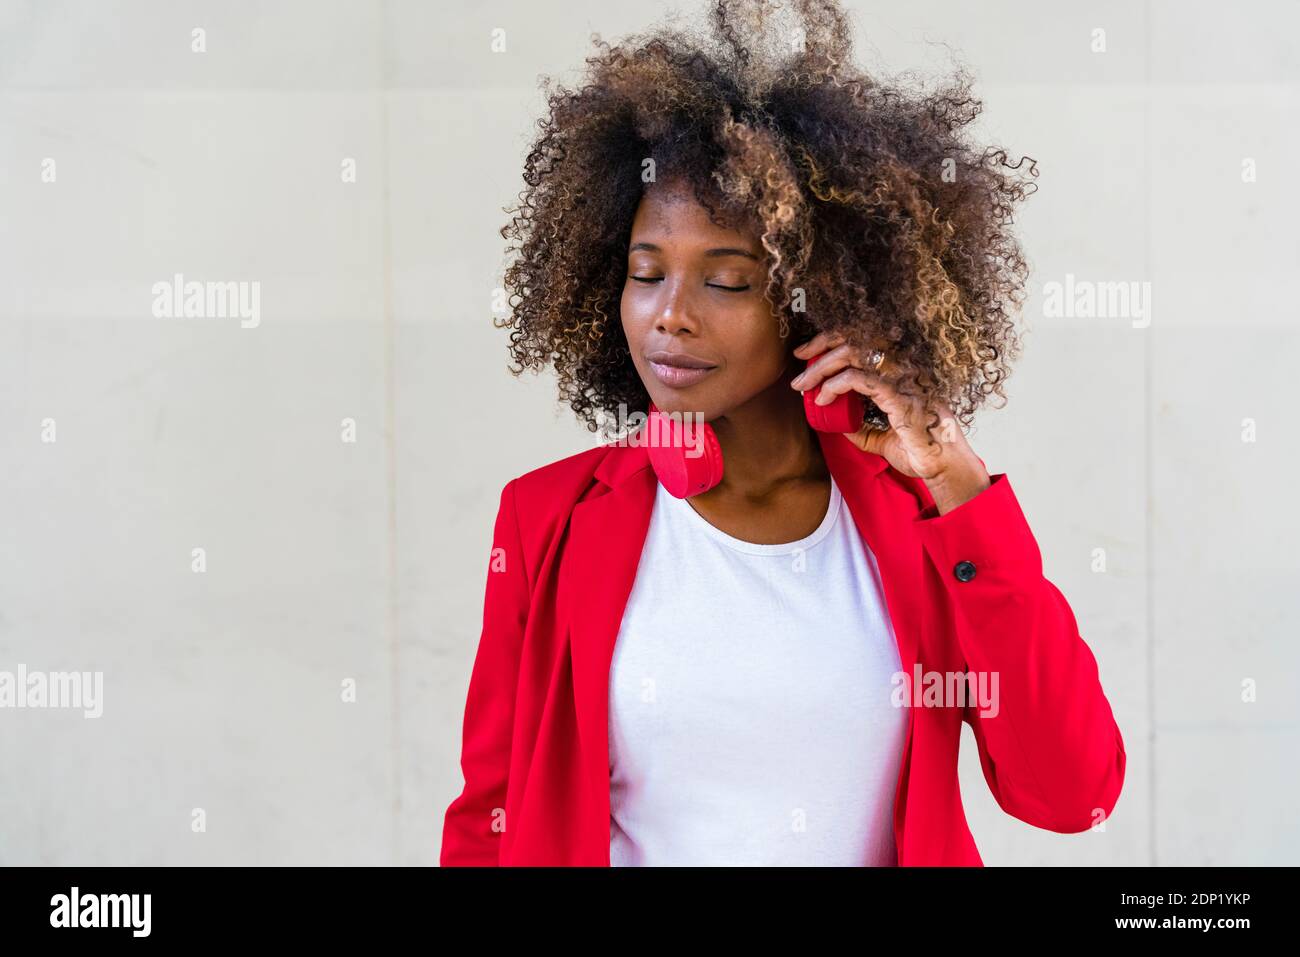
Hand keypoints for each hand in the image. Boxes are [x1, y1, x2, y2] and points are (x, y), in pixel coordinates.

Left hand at [791, 331, 990, 513]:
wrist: (943, 467)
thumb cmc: (920, 451)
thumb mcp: (882, 439)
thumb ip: (862, 429)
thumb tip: (839, 425)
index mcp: (900, 372)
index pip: (863, 340)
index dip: (833, 340)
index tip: (808, 354)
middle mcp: (902, 368)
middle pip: (855, 339)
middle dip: (821, 347)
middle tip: (800, 364)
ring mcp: (902, 378)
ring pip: (854, 354)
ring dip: (823, 367)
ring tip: (804, 385)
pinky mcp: (899, 395)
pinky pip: (860, 379)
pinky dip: (836, 385)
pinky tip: (824, 398)